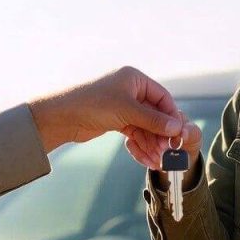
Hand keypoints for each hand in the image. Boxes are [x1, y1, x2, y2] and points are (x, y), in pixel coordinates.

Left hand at [28, 66, 182, 152]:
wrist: (60, 117)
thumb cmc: (92, 104)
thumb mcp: (127, 111)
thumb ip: (154, 120)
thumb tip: (177, 128)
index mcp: (134, 79)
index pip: (162, 97)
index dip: (172, 116)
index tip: (179, 134)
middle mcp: (130, 90)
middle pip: (155, 113)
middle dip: (162, 134)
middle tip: (169, 152)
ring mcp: (123, 106)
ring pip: (145, 126)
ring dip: (152, 143)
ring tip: (159, 160)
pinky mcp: (116, 120)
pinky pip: (135, 132)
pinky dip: (141, 144)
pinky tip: (148, 158)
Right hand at [124, 113, 202, 176]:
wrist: (181, 156)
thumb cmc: (189, 140)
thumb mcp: (194, 136)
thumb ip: (191, 132)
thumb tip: (183, 133)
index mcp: (168, 110)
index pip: (160, 110)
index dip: (161, 125)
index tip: (166, 142)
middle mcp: (152, 114)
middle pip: (144, 121)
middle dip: (152, 140)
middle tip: (161, 153)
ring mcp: (142, 125)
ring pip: (136, 133)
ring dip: (146, 149)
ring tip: (158, 162)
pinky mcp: (135, 137)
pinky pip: (131, 143)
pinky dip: (140, 155)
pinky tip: (151, 163)